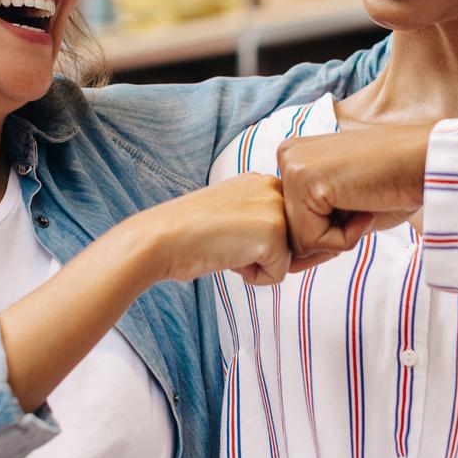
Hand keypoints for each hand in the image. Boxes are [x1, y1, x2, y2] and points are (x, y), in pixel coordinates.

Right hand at [126, 173, 301, 286]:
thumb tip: (296, 247)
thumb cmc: (188, 233)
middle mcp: (273, 186)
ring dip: (256, 264)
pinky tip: (227, 257)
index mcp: (261, 179)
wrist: (161, 238)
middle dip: (261, 253)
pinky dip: (252, 277)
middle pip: (289, 242)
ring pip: (286, 259)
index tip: (227, 234)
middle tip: (225, 240)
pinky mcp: (275, 234)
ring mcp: (276, 208)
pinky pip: (277, 276)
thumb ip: (260, 220)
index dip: (257, 243)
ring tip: (226, 246)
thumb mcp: (231, 214)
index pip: (282, 226)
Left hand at [276, 125, 433, 260]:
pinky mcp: (305, 181)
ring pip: (300, 241)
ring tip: (365, 203)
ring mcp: (293, 167)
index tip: (358, 203)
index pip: (293, 221)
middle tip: (364, 204)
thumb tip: (288, 265)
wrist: (429, 162)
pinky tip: (365, 206)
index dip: (329, 230)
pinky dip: (346, 237)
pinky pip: (312, 241)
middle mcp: (287, 156)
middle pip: (291, 232)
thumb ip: (315, 231)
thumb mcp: (345, 210)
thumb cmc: (396, 184)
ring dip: (340, 236)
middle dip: (332, 235)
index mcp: (296, 158)